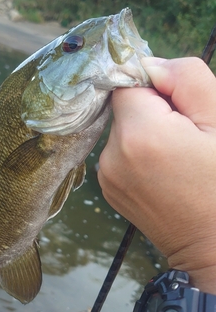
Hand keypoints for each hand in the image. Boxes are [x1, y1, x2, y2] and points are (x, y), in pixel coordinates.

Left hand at [98, 57, 215, 292]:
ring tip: (178, 159)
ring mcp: (106, 177)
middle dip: (154, 111)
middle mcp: (111, 156)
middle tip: (187, 136)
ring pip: (123, 130)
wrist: (213, 247)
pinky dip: (139, 153)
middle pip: (124, 107)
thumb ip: (187, 79)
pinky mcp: (108, 190)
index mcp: (139, 136)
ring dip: (147, 132)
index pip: (127, 82)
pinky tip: (165, 172)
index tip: (180, 106)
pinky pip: (120, 154)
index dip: (157, 87)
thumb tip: (151, 64)